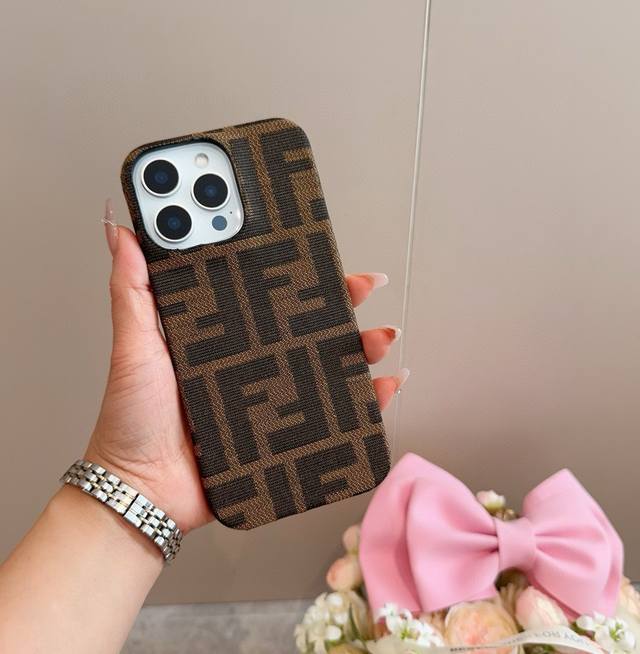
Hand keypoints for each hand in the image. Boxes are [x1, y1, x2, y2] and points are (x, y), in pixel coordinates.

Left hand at [86, 201, 408, 533]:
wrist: (143, 491)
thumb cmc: (132, 420)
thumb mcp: (134, 346)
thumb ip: (132, 290)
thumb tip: (121, 227)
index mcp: (221, 334)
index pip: (267, 291)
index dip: (294, 267)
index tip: (317, 243)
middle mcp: (252, 360)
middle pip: (308, 323)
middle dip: (343, 300)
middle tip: (366, 283)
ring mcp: (273, 396)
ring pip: (330, 363)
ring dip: (364, 346)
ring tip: (382, 336)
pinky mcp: (286, 433)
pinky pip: (337, 414)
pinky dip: (369, 401)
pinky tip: (386, 387)